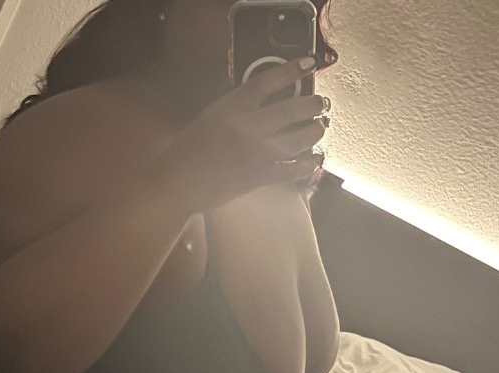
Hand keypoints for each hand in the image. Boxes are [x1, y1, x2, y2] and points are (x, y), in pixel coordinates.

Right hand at [152, 57, 330, 213]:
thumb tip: (263, 106)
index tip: (309, 64)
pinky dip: (307, 165)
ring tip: (319, 128)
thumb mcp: (210, 116)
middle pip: (294, 108)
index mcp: (234, 105)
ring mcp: (258, 152)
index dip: (294, 69)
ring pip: (300, 138)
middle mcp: (250, 125)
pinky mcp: (261, 176)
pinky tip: (314, 160)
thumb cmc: (186, 150)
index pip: (270, 80)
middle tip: (321, 104)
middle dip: (313, 104)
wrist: (178, 183)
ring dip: (315, 132)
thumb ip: (237, 108)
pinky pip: (293, 169)